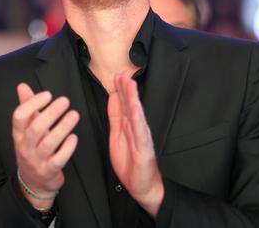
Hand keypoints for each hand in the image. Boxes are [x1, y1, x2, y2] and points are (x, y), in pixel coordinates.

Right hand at [12, 83, 78, 207]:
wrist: (34, 182)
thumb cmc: (32, 149)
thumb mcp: (26, 130)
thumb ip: (26, 107)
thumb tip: (22, 86)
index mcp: (18, 134)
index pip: (19, 116)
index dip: (33, 103)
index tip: (47, 94)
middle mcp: (24, 147)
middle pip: (35, 128)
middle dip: (51, 113)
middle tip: (65, 101)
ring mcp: (36, 160)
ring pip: (48, 143)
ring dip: (62, 127)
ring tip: (74, 115)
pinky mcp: (48, 171)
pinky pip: (58, 159)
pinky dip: (67, 148)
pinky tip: (74, 137)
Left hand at [108, 73, 163, 216]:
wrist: (143, 186)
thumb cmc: (131, 162)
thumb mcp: (117, 135)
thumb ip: (115, 116)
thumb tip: (113, 97)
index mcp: (128, 125)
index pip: (123, 104)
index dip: (120, 89)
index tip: (116, 75)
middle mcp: (136, 129)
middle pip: (130, 105)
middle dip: (126, 88)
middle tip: (122, 72)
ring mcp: (142, 138)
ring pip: (137, 114)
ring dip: (133, 99)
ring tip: (130, 84)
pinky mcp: (145, 149)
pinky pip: (140, 133)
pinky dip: (138, 120)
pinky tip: (136, 109)